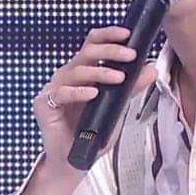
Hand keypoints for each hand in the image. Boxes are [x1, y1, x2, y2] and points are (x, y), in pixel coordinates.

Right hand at [34, 25, 157, 166]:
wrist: (74, 160)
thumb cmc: (92, 132)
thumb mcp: (117, 107)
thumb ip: (131, 88)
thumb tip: (151, 69)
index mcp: (83, 71)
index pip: (93, 44)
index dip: (109, 35)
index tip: (128, 34)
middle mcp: (68, 76)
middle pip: (87, 52)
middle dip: (111, 51)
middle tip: (130, 55)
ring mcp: (55, 89)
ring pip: (77, 71)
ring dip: (101, 72)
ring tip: (120, 78)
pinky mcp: (44, 104)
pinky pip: (61, 93)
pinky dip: (79, 92)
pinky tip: (93, 94)